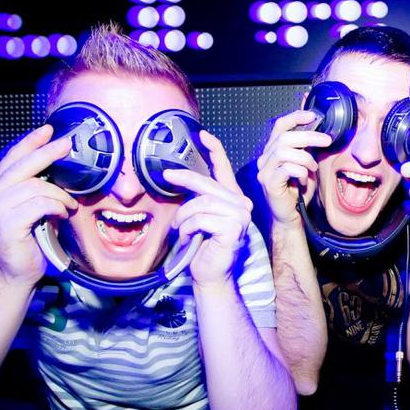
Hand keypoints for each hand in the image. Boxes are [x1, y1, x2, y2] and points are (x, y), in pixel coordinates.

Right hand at [0, 124, 78, 286]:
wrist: (16, 273)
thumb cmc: (27, 241)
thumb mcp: (30, 208)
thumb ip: (34, 188)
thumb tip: (57, 169)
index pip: (12, 158)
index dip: (30, 143)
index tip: (48, 130)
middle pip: (24, 166)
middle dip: (48, 153)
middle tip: (67, 145)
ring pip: (38, 187)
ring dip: (60, 195)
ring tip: (69, 205)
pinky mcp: (7, 223)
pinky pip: (41, 205)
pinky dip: (57, 207)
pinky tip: (62, 214)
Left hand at [166, 131, 253, 286]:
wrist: (211, 275)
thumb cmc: (203, 248)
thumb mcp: (198, 218)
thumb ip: (198, 200)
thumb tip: (180, 178)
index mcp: (233, 199)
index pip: (224, 170)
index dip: (214, 150)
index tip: (201, 135)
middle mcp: (242, 205)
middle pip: (207, 185)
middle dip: (185, 180)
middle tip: (167, 175)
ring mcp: (241, 216)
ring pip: (201, 204)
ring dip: (184, 218)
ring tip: (181, 230)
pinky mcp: (234, 227)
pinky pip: (201, 219)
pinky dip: (189, 228)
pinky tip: (189, 238)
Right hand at [255, 110, 330, 224]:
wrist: (291, 217)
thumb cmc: (298, 192)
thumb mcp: (305, 165)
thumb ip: (307, 149)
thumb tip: (318, 130)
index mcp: (272, 152)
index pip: (280, 127)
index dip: (295, 117)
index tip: (313, 115)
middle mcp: (265, 160)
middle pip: (283, 138)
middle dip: (308, 136)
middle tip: (326, 140)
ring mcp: (264, 172)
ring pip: (284, 152)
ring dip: (305, 158)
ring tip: (313, 169)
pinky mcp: (269, 184)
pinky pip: (286, 169)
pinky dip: (300, 172)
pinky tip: (304, 180)